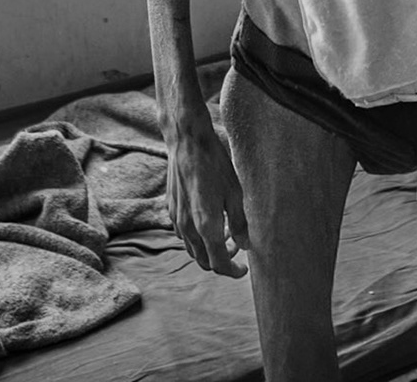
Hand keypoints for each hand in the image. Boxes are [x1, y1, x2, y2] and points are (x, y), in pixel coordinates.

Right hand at [163, 110, 250, 276]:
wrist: (187, 143)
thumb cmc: (215, 165)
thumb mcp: (235, 193)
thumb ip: (240, 223)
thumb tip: (245, 245)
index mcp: (206, 226)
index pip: (218, 264)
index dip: (232, 271)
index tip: (244, 268)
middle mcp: (188, 228)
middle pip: (203, 261)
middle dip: (221, 262)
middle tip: (236, 249)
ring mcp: (176, 219)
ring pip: (192, 249)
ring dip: (208, 250)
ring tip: (225, 234)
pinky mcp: (171, 209)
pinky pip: (184, 235)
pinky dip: (197, 238)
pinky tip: (209, 222)